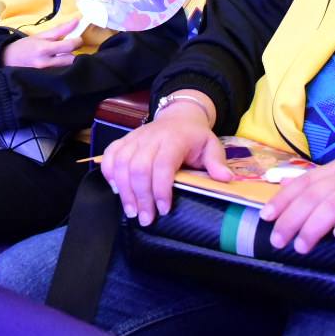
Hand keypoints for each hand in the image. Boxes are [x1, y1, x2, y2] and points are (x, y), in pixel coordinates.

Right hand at [2, 18, 82, 68]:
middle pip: (71, 60)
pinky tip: (59, 64)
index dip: (78, 41)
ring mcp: (46, 74)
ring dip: (69, 61)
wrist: (7, 61)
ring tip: (65, 55)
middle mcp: (46, 63)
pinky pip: (60, 74)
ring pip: (67, 67)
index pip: (69, 46)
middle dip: (75, 53)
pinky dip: (63, 68)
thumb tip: (77, 21)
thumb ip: (59, 29)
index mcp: (44, 49)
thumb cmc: (25, 46)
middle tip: (72, 48)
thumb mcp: (40, 35)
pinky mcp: (46, 80)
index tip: (77, 38)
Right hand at [100, 101, 230, 225]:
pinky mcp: (123, 140)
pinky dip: (109, 173)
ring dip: (124, 191)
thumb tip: (225, 179)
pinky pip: (109, 155)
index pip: (162, 165)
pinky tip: (117, 190)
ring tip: (132, 211)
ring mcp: (134, 138)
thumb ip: (216, 162)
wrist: (178, 117)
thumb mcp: (211, 146)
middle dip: (140, 196)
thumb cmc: (194, 137)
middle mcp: (150, 138)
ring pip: (121, 163)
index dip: (161, 189)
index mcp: (174, 139)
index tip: (164, 210)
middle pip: (138, 167)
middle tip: (146, 218)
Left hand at [258, 154, 334, 253]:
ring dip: (314, 226)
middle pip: (313, 195)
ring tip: (302, 246)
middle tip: (279, 240)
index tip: (265, 217)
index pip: (303, 182)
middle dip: (291, 219)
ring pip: (334, 204)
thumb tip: (294, 195)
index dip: (282, 199)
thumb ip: (327, 185)